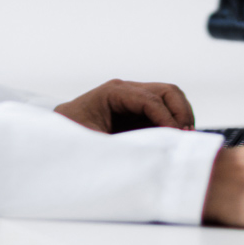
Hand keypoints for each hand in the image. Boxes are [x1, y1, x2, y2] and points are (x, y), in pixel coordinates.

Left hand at [54, 79, 195, 133]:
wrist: (56, 136)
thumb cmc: (71, 137)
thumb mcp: (92, 144)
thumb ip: (120, 146)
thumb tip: (149, 154)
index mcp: (113, 92)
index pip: (150, 99)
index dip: (166, 118)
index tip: (176, 138)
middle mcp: (126, 91)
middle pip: (167, 91)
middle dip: (180, 112)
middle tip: (187, 137)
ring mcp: (134, 99)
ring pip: (170, 98)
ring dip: (181, 116)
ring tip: (185, 138)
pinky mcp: (139, 112)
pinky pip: (165, 111)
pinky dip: (175, 122)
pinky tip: (176, 139)